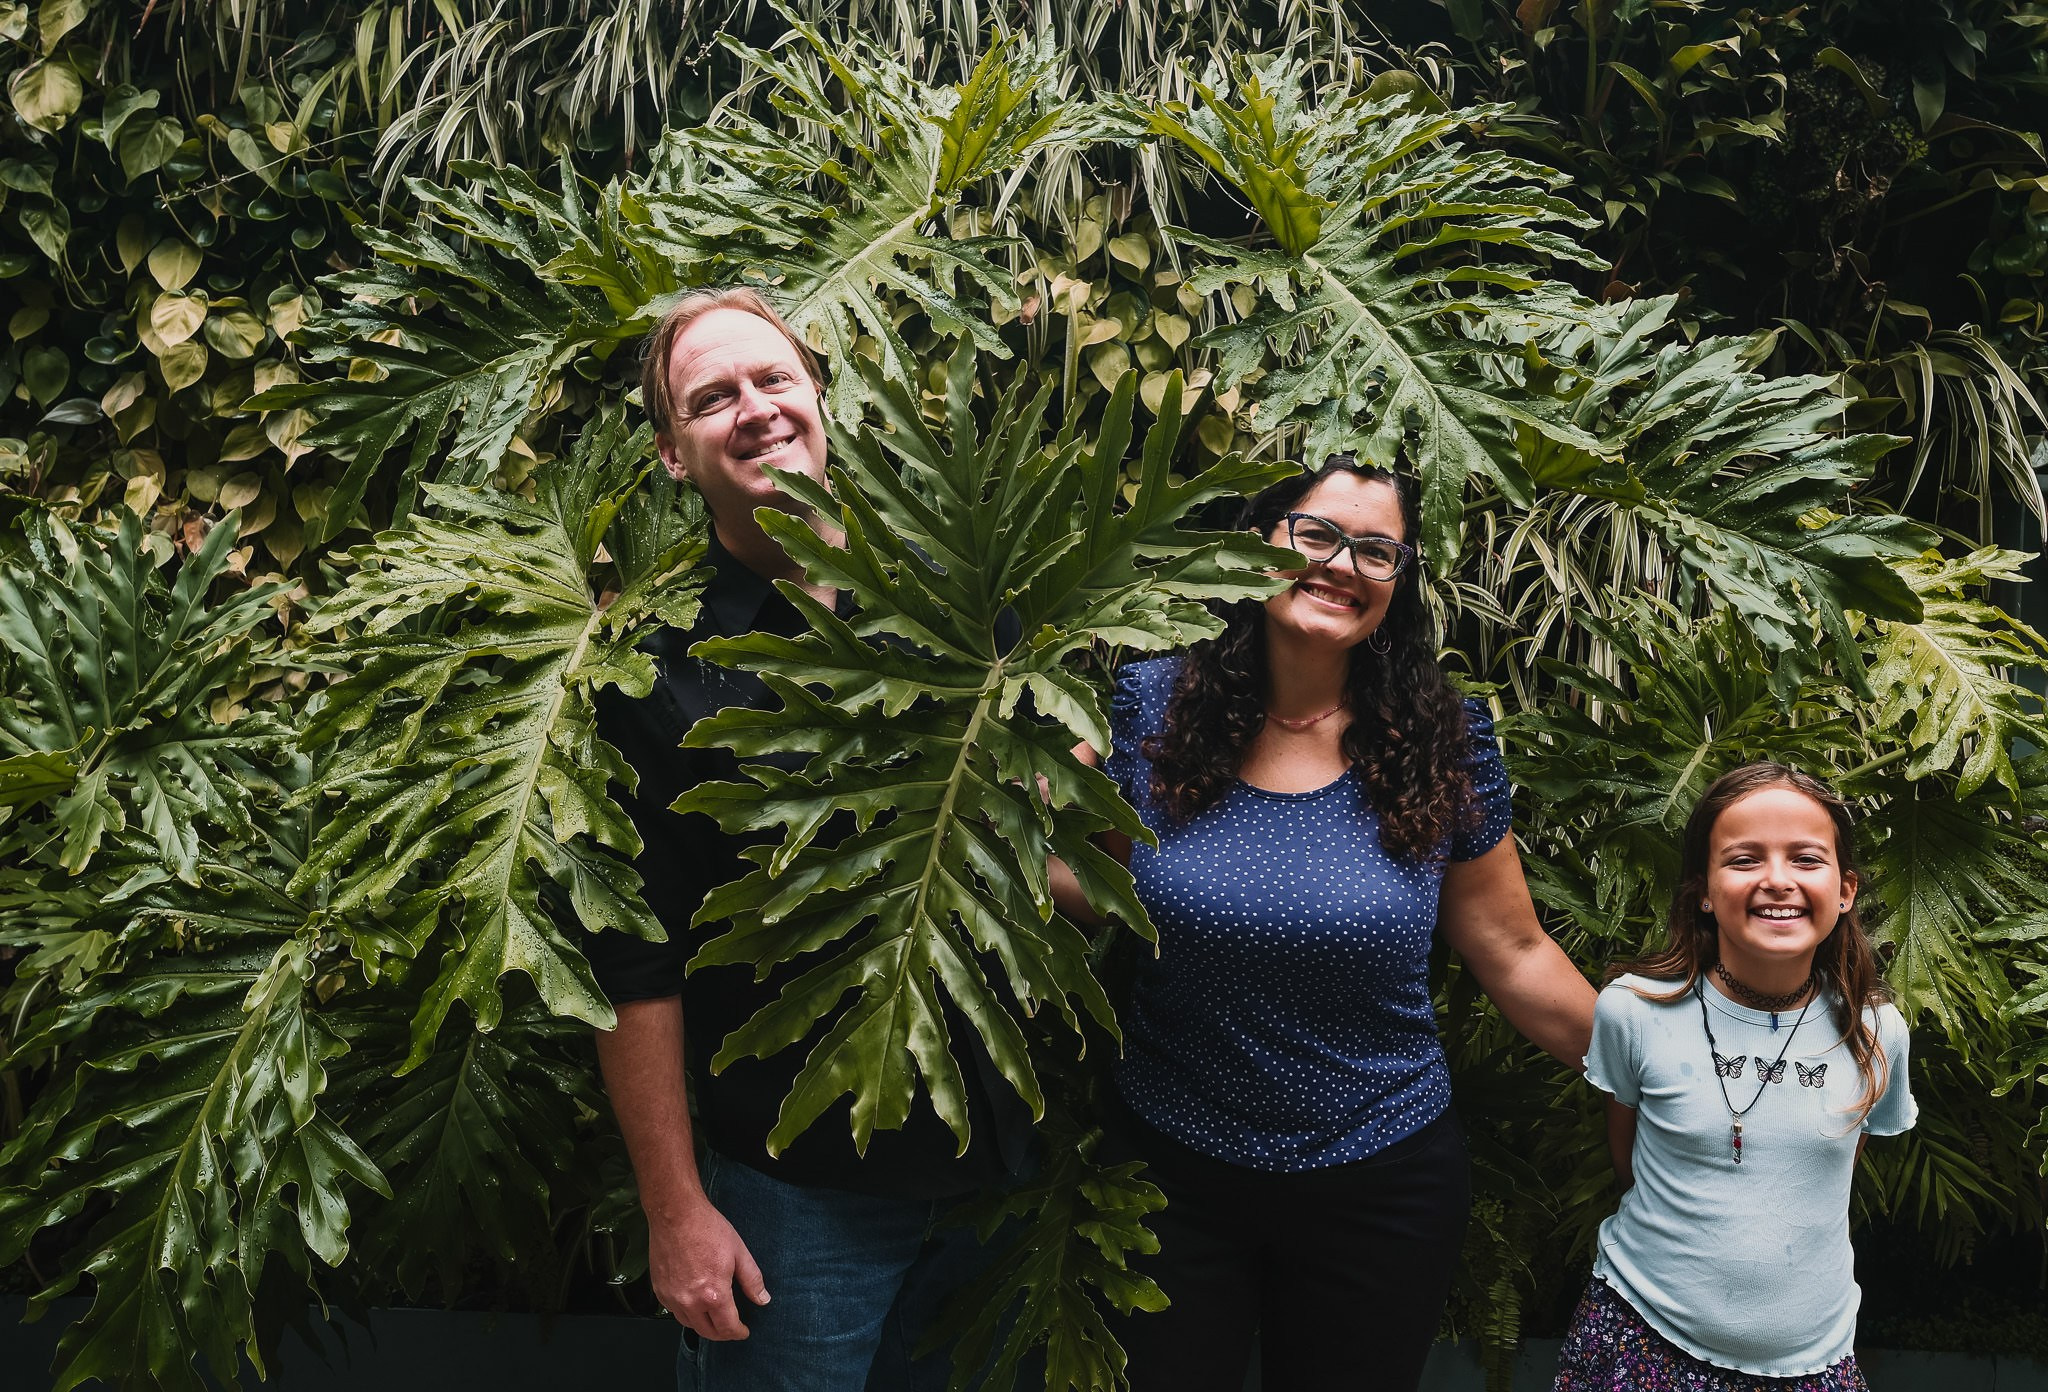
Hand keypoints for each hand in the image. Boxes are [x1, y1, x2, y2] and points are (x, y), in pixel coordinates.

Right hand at [650, 1197, 770, 1339]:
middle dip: (722, 1333)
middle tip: (731, 1328)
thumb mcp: (739, 1252)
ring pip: (689, 1324)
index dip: (738, 1333)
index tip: (743, 1331)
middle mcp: (690, 1301)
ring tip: (714, 1317)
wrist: (676, 1214)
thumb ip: (752, 1280)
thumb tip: (762, 1299)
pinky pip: (673, 1311)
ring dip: (703, 1324)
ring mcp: (672, 1297)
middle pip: (707, 1332)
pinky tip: (694, 1303)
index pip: (727, 1328)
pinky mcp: (659, 1290)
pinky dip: (686, 1312)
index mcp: (713, 1294)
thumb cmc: (707, 1229)